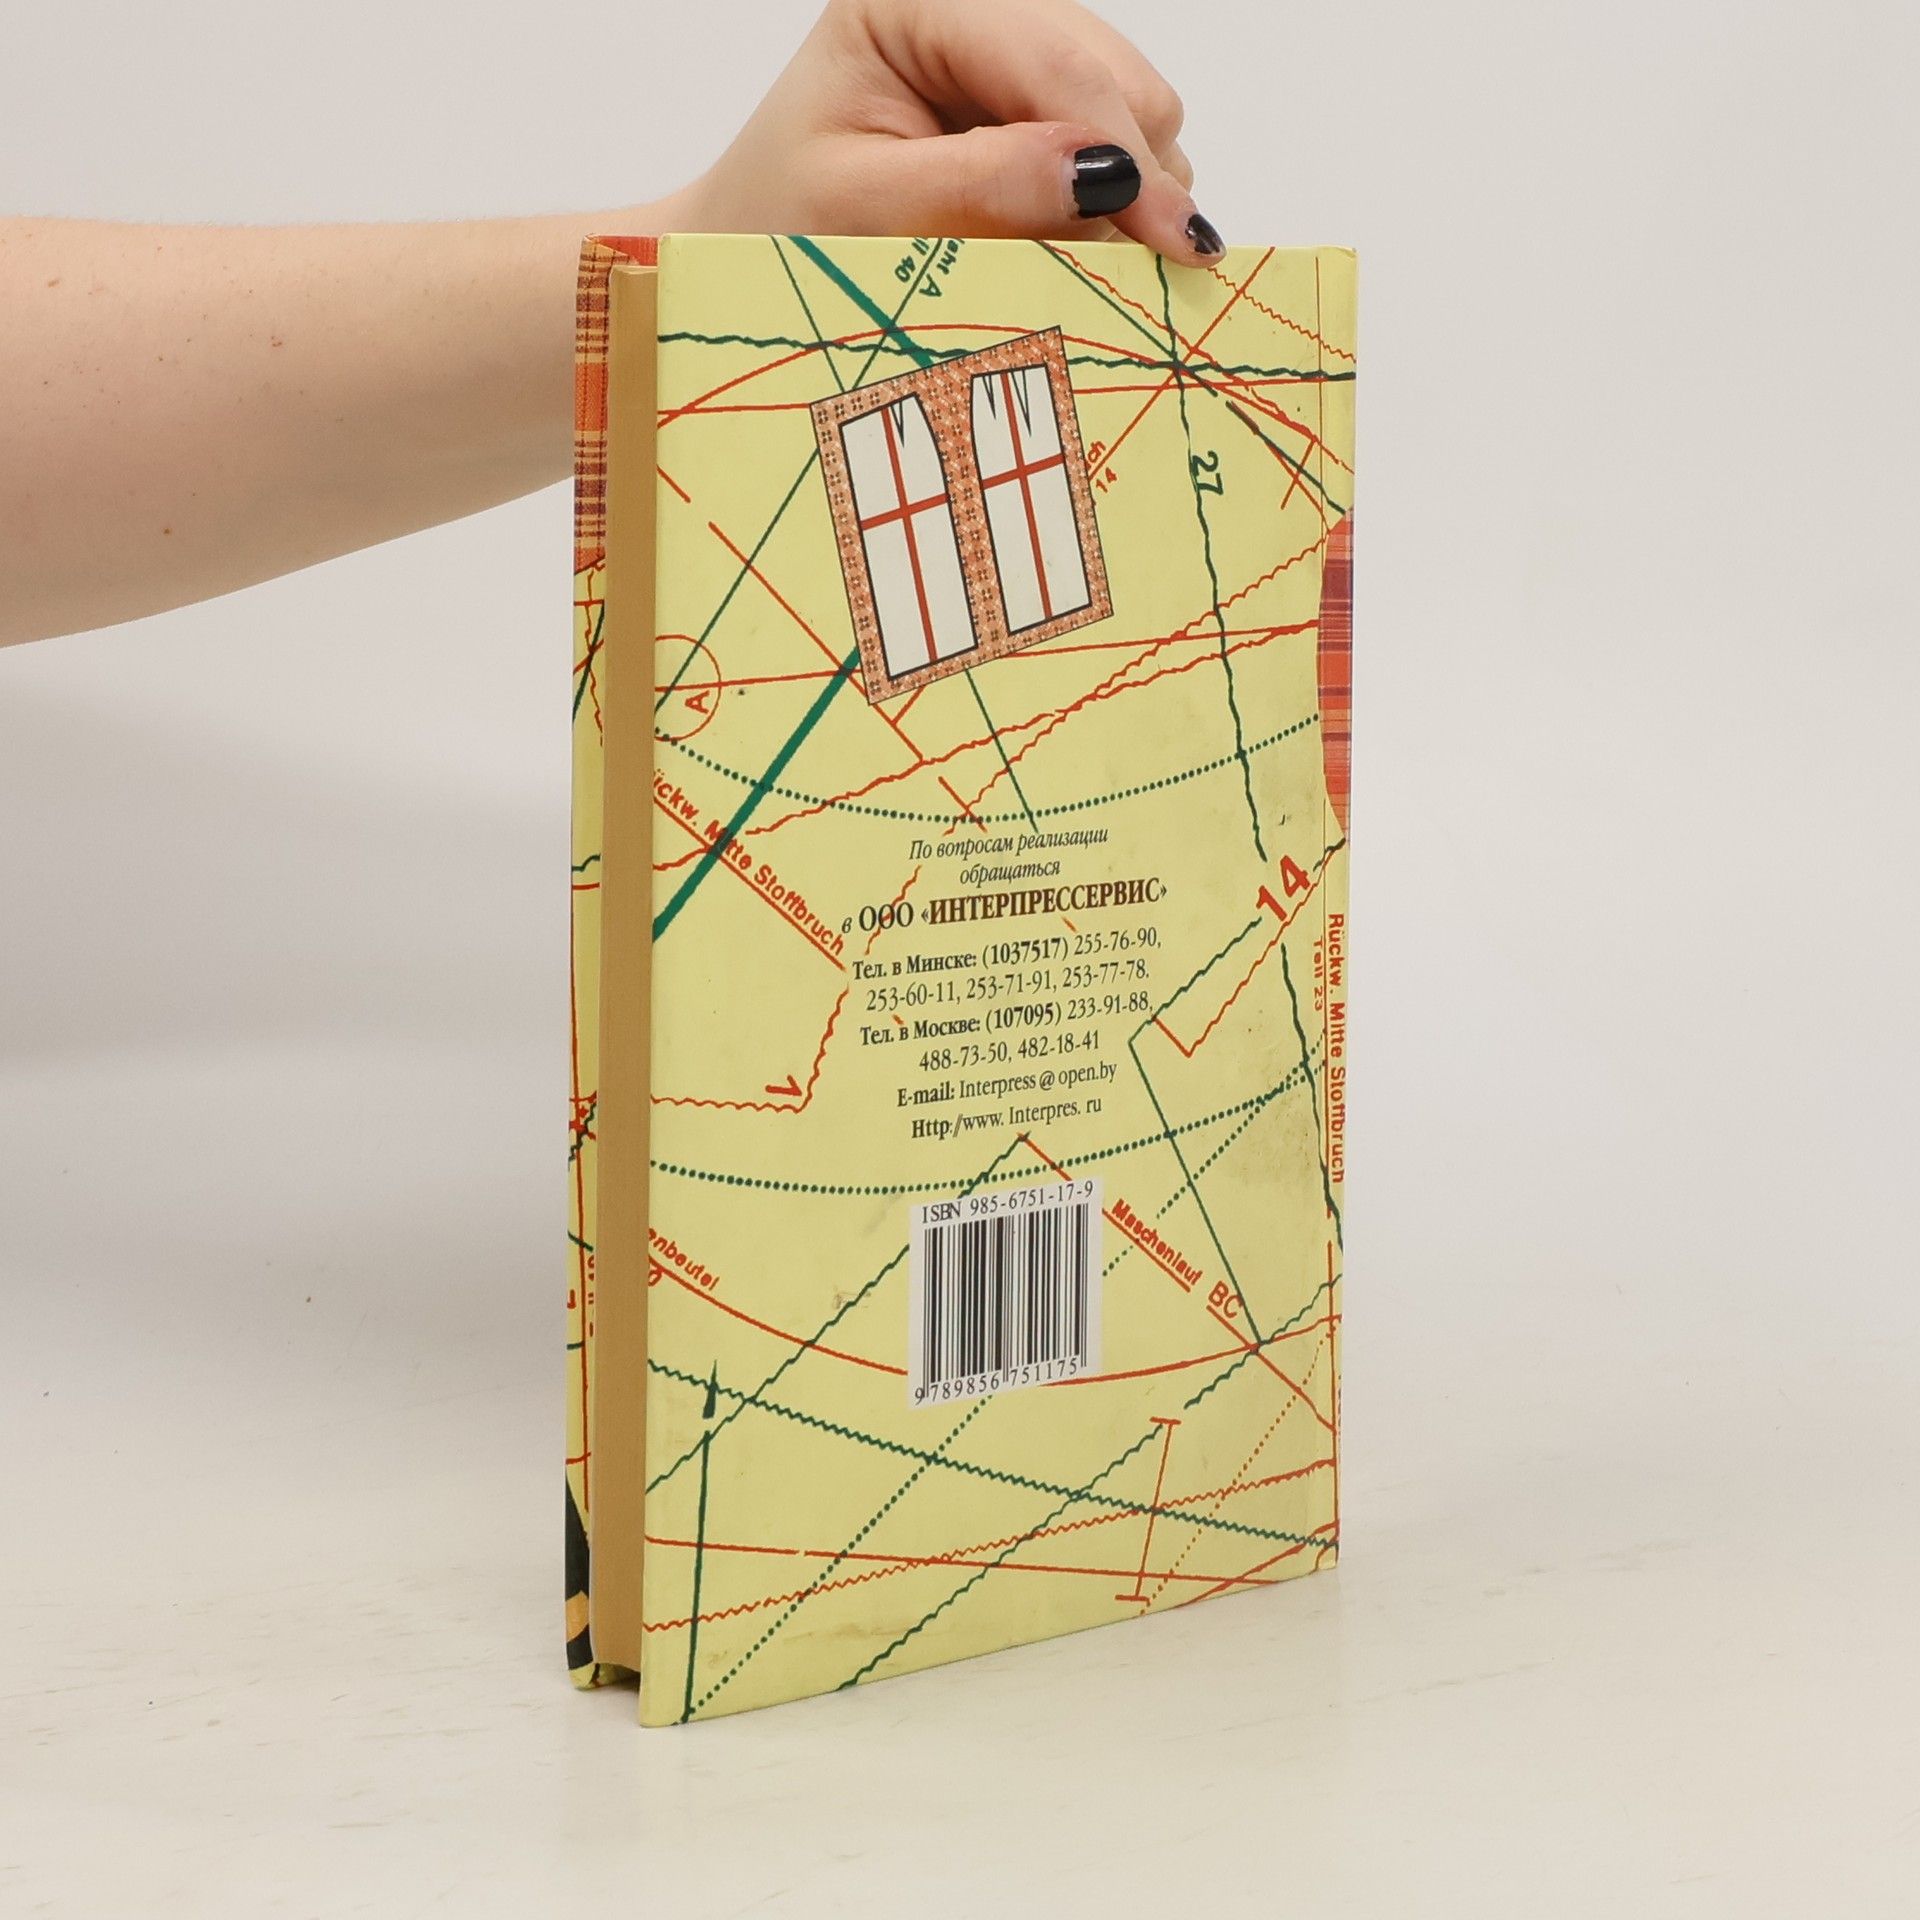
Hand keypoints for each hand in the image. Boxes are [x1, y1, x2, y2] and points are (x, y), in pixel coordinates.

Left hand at [666, 0, 1218, 262]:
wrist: (753, 252)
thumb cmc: (780, 229)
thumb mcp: (867, 215)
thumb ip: (982, 189)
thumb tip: (1105, 176)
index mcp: (918, 1)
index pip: (1058, 63)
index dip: (1125, 154)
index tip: (1179, 242)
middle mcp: (978, 8)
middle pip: (1116, 77)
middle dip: (1135, 178)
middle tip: (1145, 274)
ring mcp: (1015, 51)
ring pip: (1136, 109)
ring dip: (1129, 195)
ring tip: (1071, 262)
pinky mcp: (1036, 101)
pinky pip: (1121, 145)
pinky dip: (1114, 203)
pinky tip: (1065, 241)